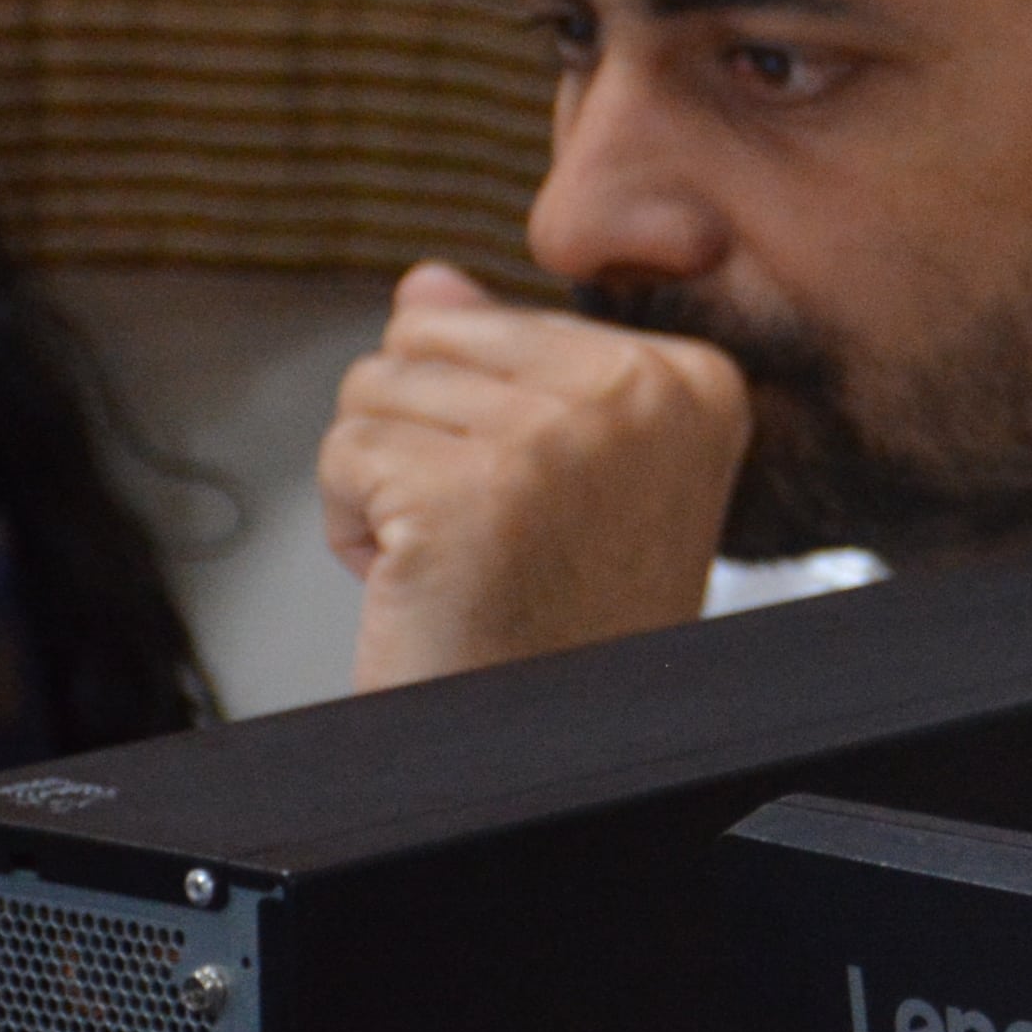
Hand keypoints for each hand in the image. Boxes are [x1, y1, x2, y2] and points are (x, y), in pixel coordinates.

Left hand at [319, 262, 749, 689]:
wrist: (548, 750)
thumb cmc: (565, 625)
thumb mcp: (575, 468)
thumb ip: (512, 360)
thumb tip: (429, 281)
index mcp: (690, 378)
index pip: (501, 318)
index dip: (483, 416)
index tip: (546, 502)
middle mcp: (640, 397)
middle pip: (427, 339)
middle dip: (421, 436)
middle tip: (490, 532)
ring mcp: (555, 441)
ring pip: (373, 390)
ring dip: (383, 483)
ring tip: (457, 555)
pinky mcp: (466, 492)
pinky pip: (341, 454)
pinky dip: (354, 530)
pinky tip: (423, 578)